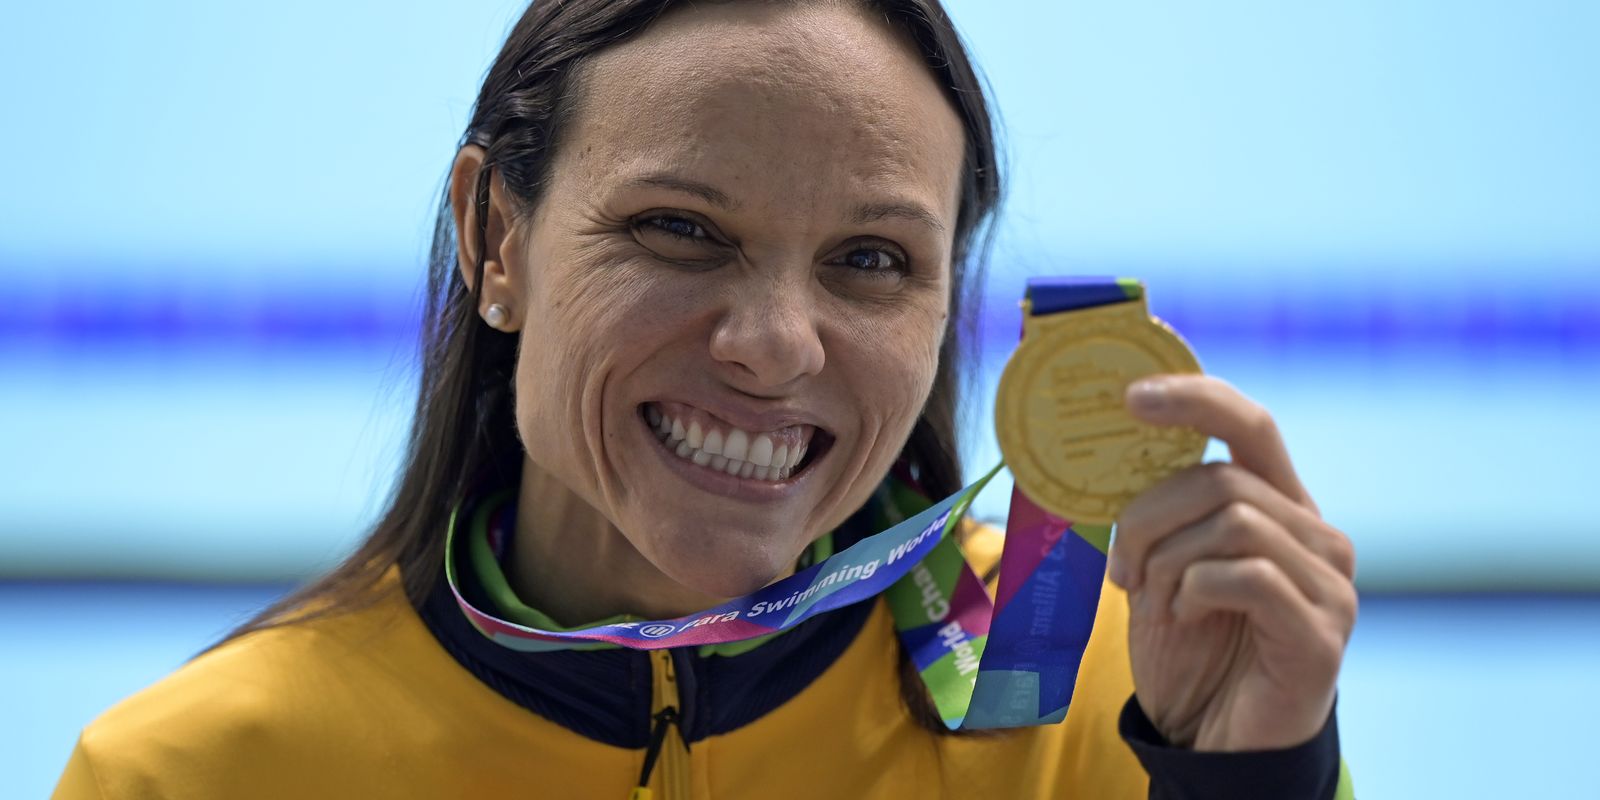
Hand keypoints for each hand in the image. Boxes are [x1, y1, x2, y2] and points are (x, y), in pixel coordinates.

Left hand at [1106, 374, 1356, 751]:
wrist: (1217, 743)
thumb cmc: (1191, 652)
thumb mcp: (1162, 569)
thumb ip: (1159, 516)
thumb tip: (1111, 452)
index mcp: (1279, 507)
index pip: (1249, 425)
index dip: (1195, 398)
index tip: (1132, 396)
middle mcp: (1316, 535)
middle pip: (1221, 479)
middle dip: (1148, 517)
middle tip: (1121, 569)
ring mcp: (1328, 583)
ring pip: (1233, 520)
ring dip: (1168, 560)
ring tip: (1154, 601)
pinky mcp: (1322, 632)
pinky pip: (1246, 575)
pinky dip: (1196, 590)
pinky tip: (1185, 617)